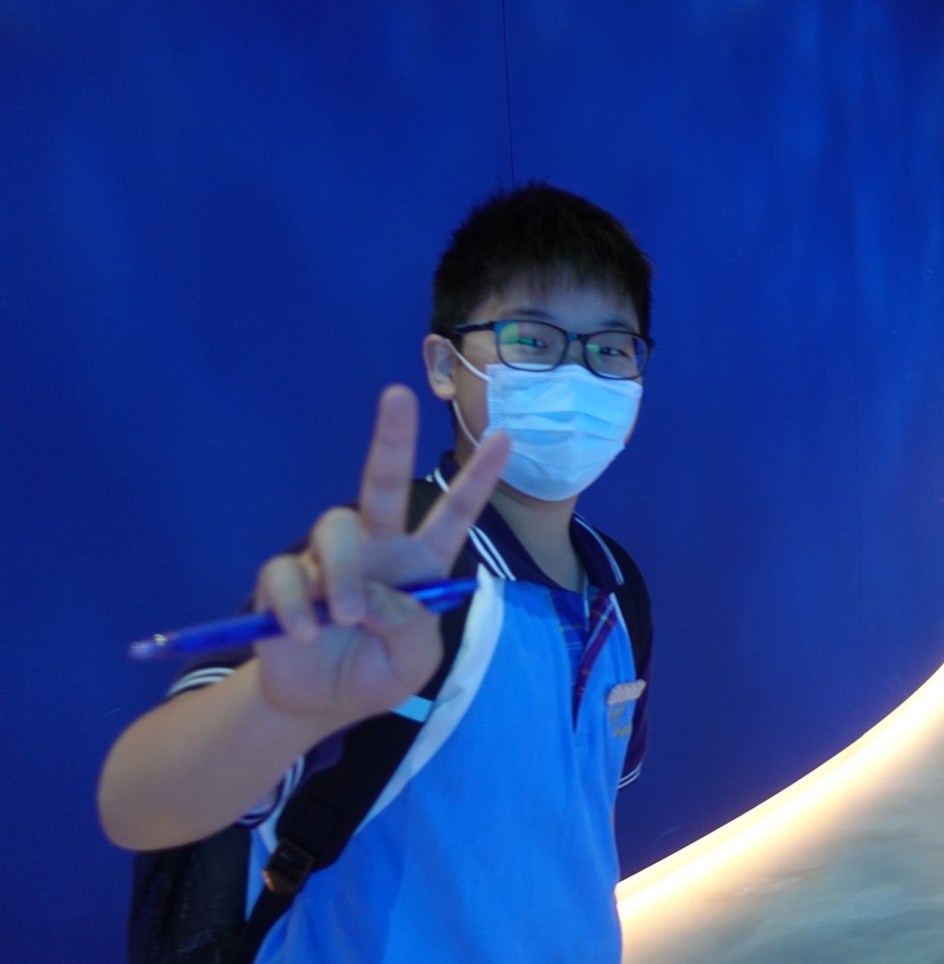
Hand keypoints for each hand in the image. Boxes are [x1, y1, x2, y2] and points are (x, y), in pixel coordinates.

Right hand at [252, 385, 509, 725]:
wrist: (319, 702)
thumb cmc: (376, 673)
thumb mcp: (413, 663)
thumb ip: (412, 629)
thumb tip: (375, 598)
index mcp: (421, 563)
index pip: (455, 514)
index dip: (479, 478)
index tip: (505, 437)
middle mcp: (378, 548)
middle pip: (382, 482)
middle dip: (391, 436)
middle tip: (398, 395)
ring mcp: (328, 559)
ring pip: (335, 528)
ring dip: (343, 574)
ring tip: (346, 619)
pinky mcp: (285, 579)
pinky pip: (286, 574)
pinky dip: (295, 606)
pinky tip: (302, 634)